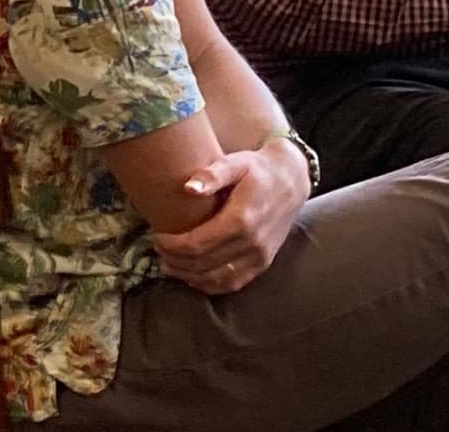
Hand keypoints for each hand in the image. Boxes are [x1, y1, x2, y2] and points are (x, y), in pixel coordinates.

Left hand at [153, 139, 309, 295]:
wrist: (292, 179)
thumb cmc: (258, 168)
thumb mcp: (236, 162)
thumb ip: (212, 174)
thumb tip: (187, 188)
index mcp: (241, 220)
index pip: (197, 244)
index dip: (172, 245)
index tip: (157, 237)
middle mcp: (251, 243)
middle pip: (202, 264)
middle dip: (175, 261)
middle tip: (158, 251)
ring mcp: (259, 257)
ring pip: (216, 279)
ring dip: (188, 276)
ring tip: (170, 266)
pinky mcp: (263, 263)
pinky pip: (233, 284)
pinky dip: (209, 284)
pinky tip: (194, 276)